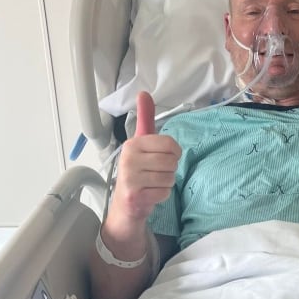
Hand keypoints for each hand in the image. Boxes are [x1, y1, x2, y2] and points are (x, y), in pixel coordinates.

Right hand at [110, 91, 181, 221]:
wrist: (124, 205)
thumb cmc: (136, 171)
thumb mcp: (141, 143)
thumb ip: (145, 119)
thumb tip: (143, 93)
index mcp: (132, 144)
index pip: (170, 145)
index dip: (173, 153)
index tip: (162, 157)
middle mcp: (128, 159)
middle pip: (172, 162)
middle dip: (169, 169)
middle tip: (154, 173)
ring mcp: (130, 178)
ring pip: (170, 177)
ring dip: (165, 182)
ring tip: (151, 183)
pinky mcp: (135, 195)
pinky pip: (165, 192)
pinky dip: (161, 195)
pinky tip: (149, 193)